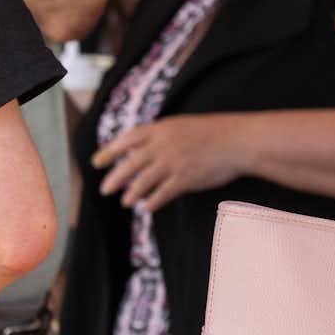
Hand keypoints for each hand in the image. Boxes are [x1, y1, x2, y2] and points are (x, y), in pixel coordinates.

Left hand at [91, 113, 247, 211]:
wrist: (238, 141)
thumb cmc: (214, 133)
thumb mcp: (183, 126)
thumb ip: (162, 136)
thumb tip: (144, 148)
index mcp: (161, 128)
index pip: (127, 139)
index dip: (110, 151)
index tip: (97, 161)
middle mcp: (163, 145)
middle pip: (130, 163)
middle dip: (115, 177)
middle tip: (104, 189)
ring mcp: (173, 162)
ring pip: (143, 181)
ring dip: (132, 193)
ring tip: (125, 201)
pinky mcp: (185, 178)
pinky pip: (162, 193)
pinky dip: (152, 201)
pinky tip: (146, 208)